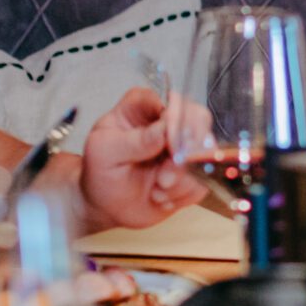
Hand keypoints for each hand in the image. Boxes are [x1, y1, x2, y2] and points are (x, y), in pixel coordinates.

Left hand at [76, 86, 206, 230]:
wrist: (106, 205)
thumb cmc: (101, 171)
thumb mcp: (105, 152)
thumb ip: (134, 140)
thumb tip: (164, 130)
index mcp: (142, 107)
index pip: (170, 100)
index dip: (175, 119)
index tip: (169, 143)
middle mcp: (168, 121)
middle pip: (198, 119)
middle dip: (185, 153)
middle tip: (164, 178)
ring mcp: (184, 146)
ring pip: (204, 153)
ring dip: (181, 180)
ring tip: (156, 191)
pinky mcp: (192, 171)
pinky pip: (202, 180)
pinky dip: (182, 194)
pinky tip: (161, 198)